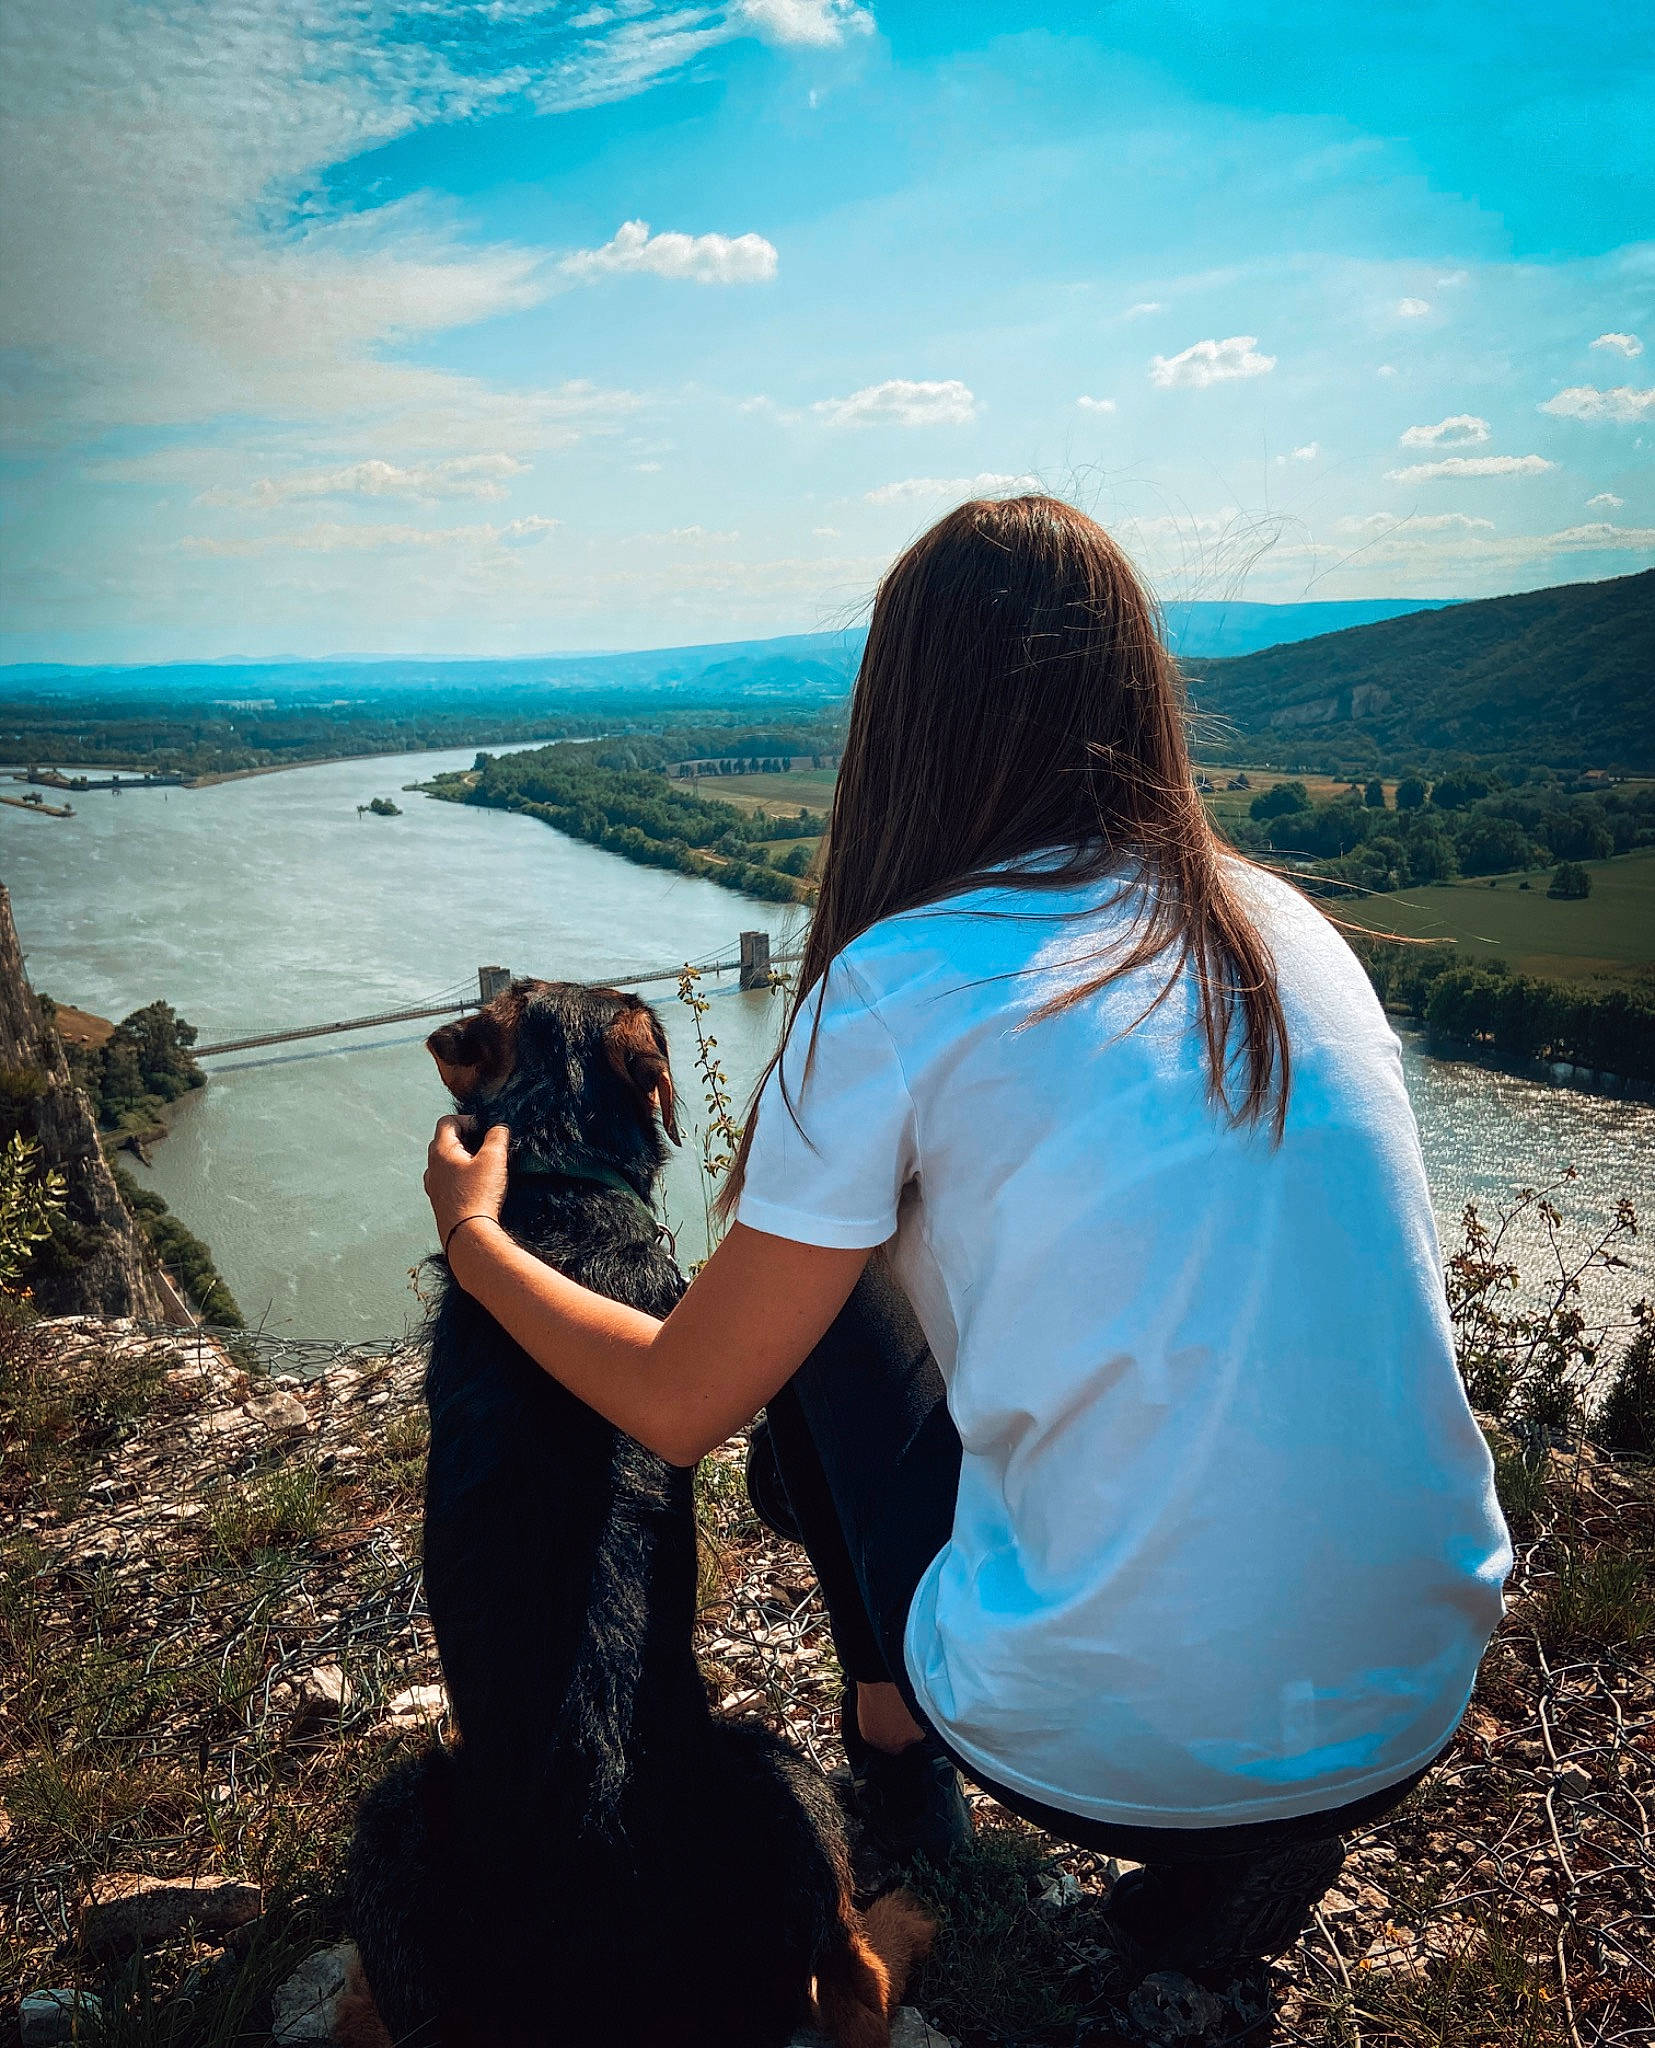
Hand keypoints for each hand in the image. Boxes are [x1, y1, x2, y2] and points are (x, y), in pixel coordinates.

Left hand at [425, 1116, 508, 1251]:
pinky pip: (448, 1182)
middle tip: (487, 1146)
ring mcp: (434, 1186)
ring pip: (446, 1163)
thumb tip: (499, 1127)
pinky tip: (478, 1187)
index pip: (447, 1121)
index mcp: (441, 1151)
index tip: (486, 1130)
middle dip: (467, 1138)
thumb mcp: (494, 1159)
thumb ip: (497, 1137)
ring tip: (484, 1167)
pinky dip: (461, 1177)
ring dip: (463, 1159)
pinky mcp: (441, 1203)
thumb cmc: (479, 1195)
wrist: (468, 1235)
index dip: (468, 1120)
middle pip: (445, 1141)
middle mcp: (432, 1167)